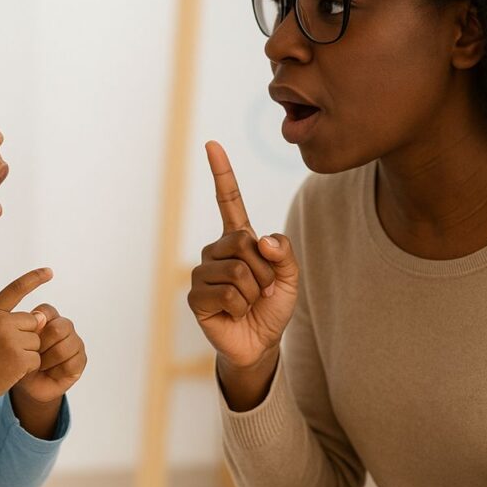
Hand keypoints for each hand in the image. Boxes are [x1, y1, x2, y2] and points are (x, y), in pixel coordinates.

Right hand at [0, 268, 52, 419]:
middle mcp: (1, 323)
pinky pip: (37, 359)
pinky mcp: (19, 359)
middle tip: (5, 350)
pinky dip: (28, 367)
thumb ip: (9, 321)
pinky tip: (10, 371)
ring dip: (27, 353)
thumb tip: (42, 318)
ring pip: (37, 342)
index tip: (49, 271)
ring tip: (5, 361)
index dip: (34, 278)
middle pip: (34, 322)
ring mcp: (11, 340)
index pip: (15, 289)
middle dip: (27, 336)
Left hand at [13, 303, 86, 403]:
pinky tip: (50, 373)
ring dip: (47, 361)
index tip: (25, 339)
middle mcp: (65, 326)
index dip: (35, 327)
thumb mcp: (17, 343)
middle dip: (41, 346)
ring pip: (63, 348)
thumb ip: (27, 327)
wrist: (27, 385)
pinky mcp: (81, 359)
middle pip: (58, 329)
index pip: (46, 311)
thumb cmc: (22, 360)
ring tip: (39, 365)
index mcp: (49, 317)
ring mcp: (75, 342)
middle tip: (32, 355)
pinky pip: (70, 364)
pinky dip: (56, 372)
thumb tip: (38, 317)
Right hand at [188, 141, 300, 370]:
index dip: (222, 172)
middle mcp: (217, 250)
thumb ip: (284, 253)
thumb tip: (260, 241)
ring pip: (238, 271)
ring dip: (254, 292)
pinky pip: (228, 294)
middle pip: (244, 242)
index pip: (228, 200)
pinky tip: (235, 313)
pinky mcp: (196, 296)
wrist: (259, 342)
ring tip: (249, 302)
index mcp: (239, 238)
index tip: (212, 144)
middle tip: (263, 288)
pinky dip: (241, 307)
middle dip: (264, 270)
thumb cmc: (272, 306)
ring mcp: (203, 272)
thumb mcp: (290, 277)